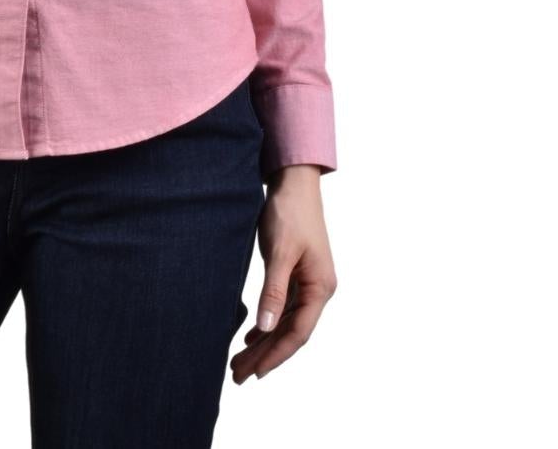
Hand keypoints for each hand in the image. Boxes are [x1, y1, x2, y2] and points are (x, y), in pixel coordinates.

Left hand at [230, 164, 335, 383]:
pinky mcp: (297, 274)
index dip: (276, 356)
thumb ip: (273, 291)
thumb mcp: (280, 252)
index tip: (253, 373)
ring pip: (285, 323)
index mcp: (320, 288)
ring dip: (263, 343)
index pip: (298, 333)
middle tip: (237, 375)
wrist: (293, 183)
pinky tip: (252, 335)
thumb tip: (267, 328)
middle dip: (265, 355)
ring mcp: (308, 283)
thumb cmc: (289, 213)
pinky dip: (267, 324)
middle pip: (290, 332)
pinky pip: (282, 308)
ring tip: (239, 361)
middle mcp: (318, 290)